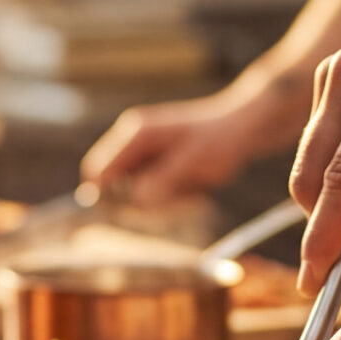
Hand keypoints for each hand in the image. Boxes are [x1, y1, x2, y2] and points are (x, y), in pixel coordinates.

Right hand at [81, 80, 300, 203]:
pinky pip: (148, 190)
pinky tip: (191, 188)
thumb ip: (162, 180)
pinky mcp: (154, 161)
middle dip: (137, 202)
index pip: (97, 172)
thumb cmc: (219, 142)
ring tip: (190, 189)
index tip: (136, 211)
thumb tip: (135, 201)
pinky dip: (167, 197)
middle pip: (110, 185)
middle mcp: (132, 140)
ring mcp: (142, 150)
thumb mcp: (192, 163)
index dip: (106, 198)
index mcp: (136, 135)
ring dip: (157, 201)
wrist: (242, 127)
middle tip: (177, 199)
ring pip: (130, 192)